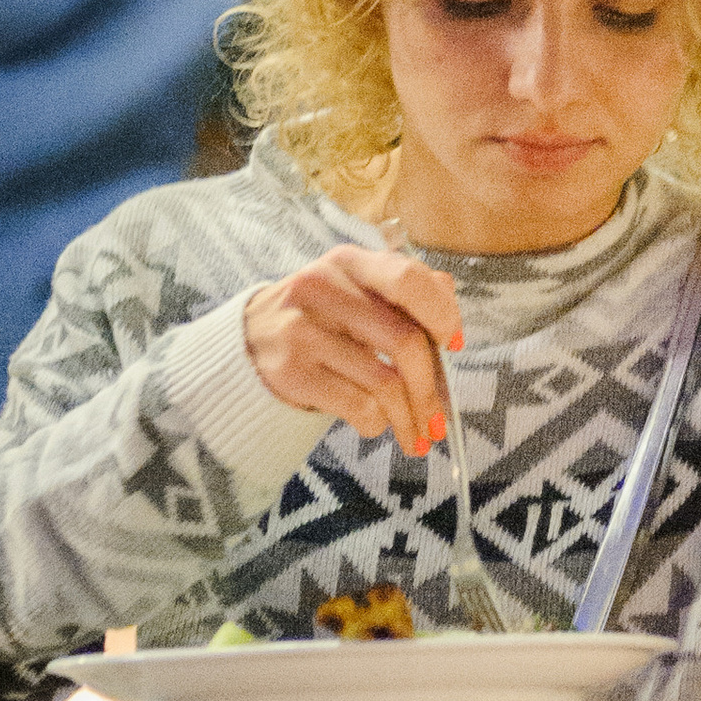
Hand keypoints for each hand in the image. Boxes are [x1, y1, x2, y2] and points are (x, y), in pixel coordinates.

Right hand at [242, 245, 462, 455]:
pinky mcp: (292, 371)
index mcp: (349, 262)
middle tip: (439, 422)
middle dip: (430, 391)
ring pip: (385, 383)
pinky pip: (358, 406)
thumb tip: (450, 304)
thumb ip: (402, 290)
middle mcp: (324, 288)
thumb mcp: (354, 289)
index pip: (409, 280)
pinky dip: (376, 424)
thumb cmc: (318, 319)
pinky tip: (374, 425)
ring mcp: (303, 329)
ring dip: (409, 419)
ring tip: (415, 437)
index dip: (442, 315)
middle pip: (405, 342)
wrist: (247, 342)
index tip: (454, 346)